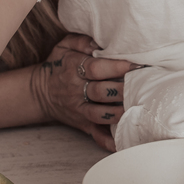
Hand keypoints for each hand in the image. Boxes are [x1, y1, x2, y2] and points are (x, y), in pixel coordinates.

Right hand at [30, 34, 138, 150]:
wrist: (40, 92)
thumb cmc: (59, 65)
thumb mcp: (64, 46)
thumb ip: (82, 41)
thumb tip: (98, 44)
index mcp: (74, 68)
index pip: (96, 68)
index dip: (117, 67)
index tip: (136, 65)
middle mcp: (76, 90)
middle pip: (101, 91)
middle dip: (122, 89)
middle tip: (144, 85)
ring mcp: (79, 109)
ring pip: (100, 113)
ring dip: (119, 112)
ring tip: (137, 107)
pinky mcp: (83, 123)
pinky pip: (95, 135)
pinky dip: (108, 141)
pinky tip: (123, 142)